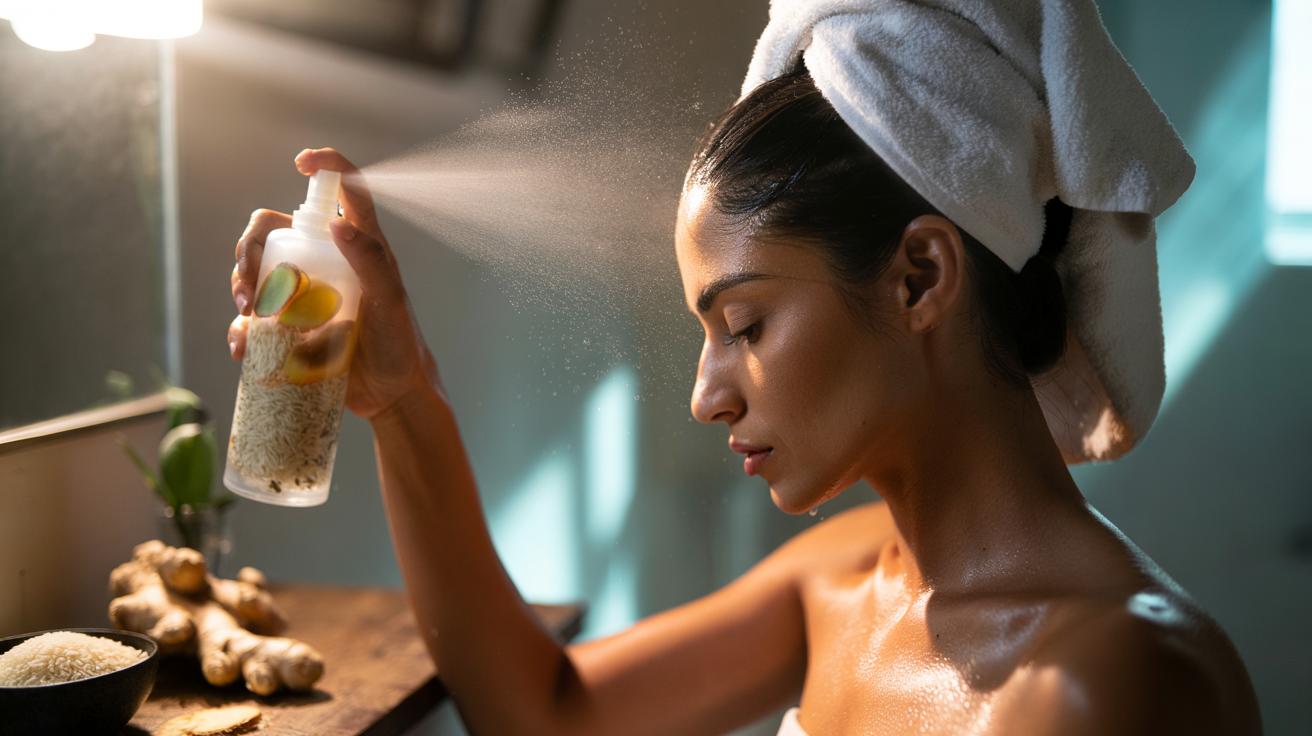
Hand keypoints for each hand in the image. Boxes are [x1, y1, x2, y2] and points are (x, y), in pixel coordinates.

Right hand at [228, 148, 439, 419]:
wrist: (390, 394)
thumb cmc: (398, 344)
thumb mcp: (389, 302)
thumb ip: (372, 261)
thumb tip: (339, 224)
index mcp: (358, 245)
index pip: (344, 192)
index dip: (326, 167)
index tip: (302, 162)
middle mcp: (327, 261)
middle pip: (273, 231)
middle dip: (249, 249)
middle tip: (249, 287)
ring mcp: (305, 291)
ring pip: (256, 270)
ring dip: (240, 286)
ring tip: (248, 317)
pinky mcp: (291, 323)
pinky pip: (255, 316)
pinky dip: (242, 328)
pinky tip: (243, 349)